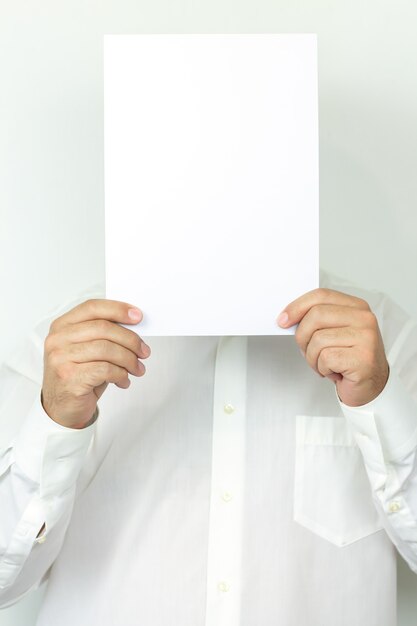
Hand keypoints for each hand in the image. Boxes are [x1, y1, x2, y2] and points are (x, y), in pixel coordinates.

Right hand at [41, 299, 149, 428]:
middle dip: (130, 339)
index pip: (92, 307)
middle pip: (103, 328)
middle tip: (144, 351)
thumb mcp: (89, 350)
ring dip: (129, 359)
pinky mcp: (69, 378)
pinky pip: (105, 369)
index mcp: (62, 326)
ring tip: (137, 369)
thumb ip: (104, 335)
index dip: (118, 309)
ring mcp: (61, 358)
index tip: (138, 316)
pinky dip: (121, 374)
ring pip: (107, 349)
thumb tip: (134, 327)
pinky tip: (123, 381)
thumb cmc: (78, 376)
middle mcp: (58, 339)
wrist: (62, 408)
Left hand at [277, 288, 389, 406]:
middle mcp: (364, 318)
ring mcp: (366, 337)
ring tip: (325, 365)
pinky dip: (323, 369)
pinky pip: (326, 358)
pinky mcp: (362, 358)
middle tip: (307, 350)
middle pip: (316, 315)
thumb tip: (287, 318)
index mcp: (356, 307)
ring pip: (318, 339)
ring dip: (313, 358)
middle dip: (302, 336)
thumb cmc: (348, 358)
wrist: (370, 386)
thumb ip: (316, 320)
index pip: (321, 295)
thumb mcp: (333, 332)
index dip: (297, 306)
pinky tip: (334, 372)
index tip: (283, 320)